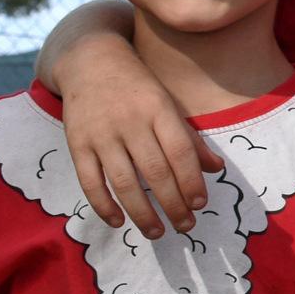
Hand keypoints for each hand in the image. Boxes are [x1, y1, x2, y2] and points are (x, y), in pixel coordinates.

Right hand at [62, 40, 221, 235]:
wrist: (90, 61)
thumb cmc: (138, 87)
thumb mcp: (169, 103)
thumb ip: (190, 137)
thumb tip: (216, 168)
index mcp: (159, 109)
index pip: (180, 152)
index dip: (192, 180)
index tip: (201, 204)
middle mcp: (131, 122)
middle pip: (155, 171)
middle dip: (173, 204)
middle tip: (186, 226)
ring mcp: (102, 134)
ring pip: (124, 182)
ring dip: (142, 212)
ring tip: (157, 232)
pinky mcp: (77, 143)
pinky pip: (90, 181)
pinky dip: (103, 205)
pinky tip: (118, 222)